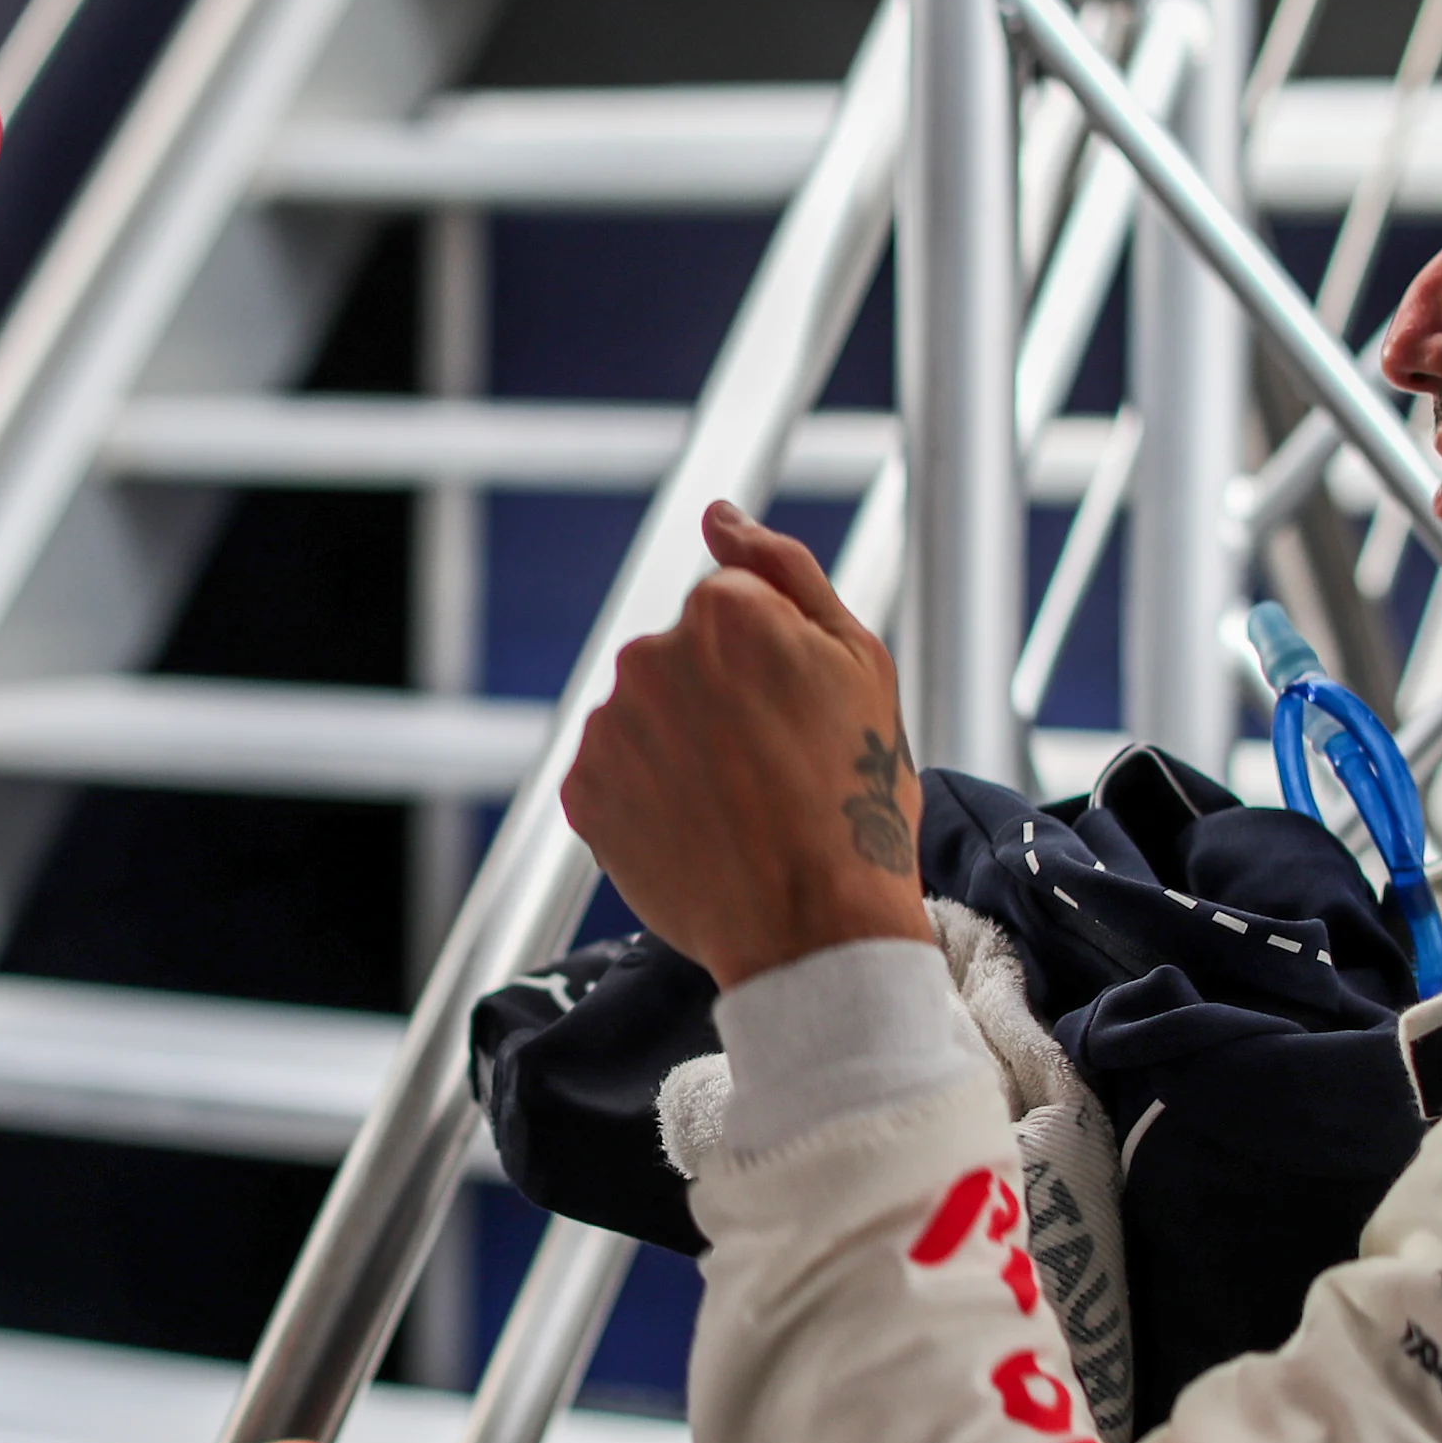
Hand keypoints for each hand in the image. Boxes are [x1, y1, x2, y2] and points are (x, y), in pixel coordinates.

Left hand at [562, 501, 929, 988]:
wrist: (813, 927)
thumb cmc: (856, 795)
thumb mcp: (860, 661)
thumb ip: (783, 569)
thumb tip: (718, 515)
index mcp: (723, 609)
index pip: (729, 608)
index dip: (771, 665)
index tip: (797, 719)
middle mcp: (650, 653)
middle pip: (679, 656)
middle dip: (716, 699)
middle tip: (772, 770)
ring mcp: (610, 725)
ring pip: (645, 715)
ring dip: (679, 747)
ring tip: (736, 807)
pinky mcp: (582, 791)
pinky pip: (614, 774)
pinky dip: (648, 798)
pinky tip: (696, 831)